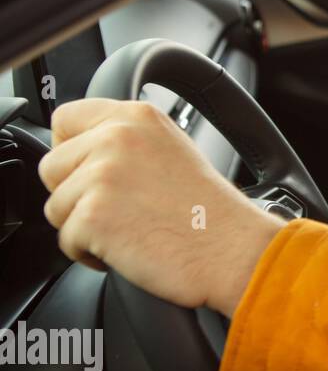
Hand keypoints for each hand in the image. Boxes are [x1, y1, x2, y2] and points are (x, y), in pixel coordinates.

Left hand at [38, 98, 285, 317]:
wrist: (233, 250)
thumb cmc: (211, 212)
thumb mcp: (172, 149)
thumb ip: (127, 140)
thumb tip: (83, 151)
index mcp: (136, 116)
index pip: (66, 117)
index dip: (70, 148)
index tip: (89, 171)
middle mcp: (115, 137)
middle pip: (52, 166)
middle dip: (74, 193)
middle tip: (118, 208)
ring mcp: (101, 175)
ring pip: (56, 206)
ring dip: (82, 226)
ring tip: (127, 229)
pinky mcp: (91, 216)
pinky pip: (65, 240)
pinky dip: (89, 254)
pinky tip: (128, 249)